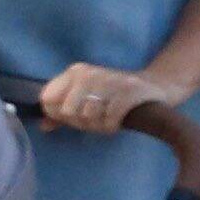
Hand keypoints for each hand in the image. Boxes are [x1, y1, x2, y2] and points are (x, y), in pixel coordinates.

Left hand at [33, 62, 172, 142]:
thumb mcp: (85, 99)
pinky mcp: (129, 91)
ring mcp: (110, 80)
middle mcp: (90, 73)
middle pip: (67, 111)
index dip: (57, 115)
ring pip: (88, 116)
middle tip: (95, 121)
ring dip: (98, 126)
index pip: (48, 99)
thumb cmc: (113, 96)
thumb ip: (62, 113)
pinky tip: (117, 123)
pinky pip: (109, 119)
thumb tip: (43, 126)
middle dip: (80, 123)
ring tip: (107, 120)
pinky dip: (111, 126)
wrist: (155, 86)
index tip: (73, 118)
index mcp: (75, 72)